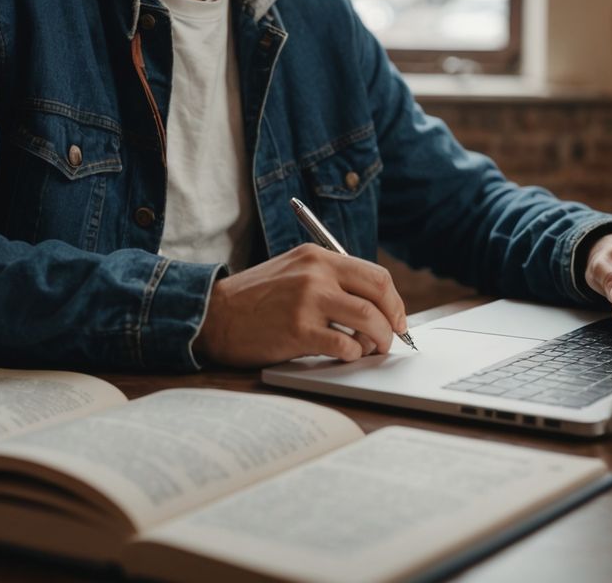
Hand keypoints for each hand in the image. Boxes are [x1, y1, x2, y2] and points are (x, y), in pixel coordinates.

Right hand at [194, 244, 408, 367]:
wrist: (215, 315)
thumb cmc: (256, 299)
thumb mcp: (294, 271)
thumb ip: (330, 280)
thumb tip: (373, 305)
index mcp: (318, 256)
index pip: (375, 275)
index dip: (394, 301)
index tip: (397, 318)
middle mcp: (316, 273)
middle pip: (379, 294)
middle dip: (393, 321)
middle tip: (391, 338)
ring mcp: (308, 301)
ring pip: (368, 320)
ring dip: (378, 340)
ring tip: (369, 349)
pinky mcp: (299, 330)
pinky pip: (345, 345)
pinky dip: (353, 354)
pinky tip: (345, 355)